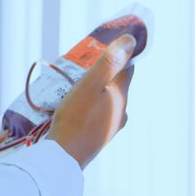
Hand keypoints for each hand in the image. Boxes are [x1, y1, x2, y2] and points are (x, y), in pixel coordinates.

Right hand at [48, 34, 136, 168]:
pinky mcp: (98, 136)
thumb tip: (130, 40)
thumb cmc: (76, 117)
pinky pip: (96, 113)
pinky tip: (73, 106)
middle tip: (81, 64)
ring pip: (105, 100)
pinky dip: (88, 105)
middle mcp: (120, 112)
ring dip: (94, 90)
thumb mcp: (90, 84)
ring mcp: (110, 126)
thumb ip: (110, 62)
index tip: (106, 45)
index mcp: (121, 97)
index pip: (128, 68)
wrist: (64, 155)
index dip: (120, 54)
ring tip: (73, 85)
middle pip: (115, 85)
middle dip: (101, 73)